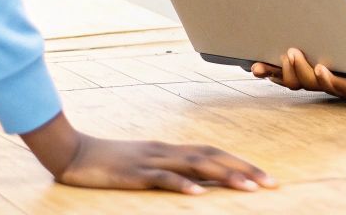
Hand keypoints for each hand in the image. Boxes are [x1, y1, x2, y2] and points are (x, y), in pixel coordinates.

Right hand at [21, 112, 274, 194]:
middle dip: (244, 169)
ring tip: (249, 189)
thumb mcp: (144, 165)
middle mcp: (166, 151)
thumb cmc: (109, 162)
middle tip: (272, 184)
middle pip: (213, 156)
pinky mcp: (135, 173)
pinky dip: (182, 185)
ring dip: (225, 176)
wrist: (73, 152)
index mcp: (170, 149)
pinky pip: (162, 178)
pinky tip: (199, 196)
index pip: (214, 153)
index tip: (266, 178)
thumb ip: (170, 170)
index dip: (241, 163)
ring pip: (195, 165)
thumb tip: (199, 183)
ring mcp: (151, 161)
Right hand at [252, 48, 345, 105]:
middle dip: (279, 73)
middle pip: (301, 83)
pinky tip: (320, 68)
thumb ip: (344, 12)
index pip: (296, 72)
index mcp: (336, 65)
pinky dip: (332, 78)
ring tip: (289, 54)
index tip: (250, 61)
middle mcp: (344, 79)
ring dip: (300, 74)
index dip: (273, 69)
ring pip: (320, 85)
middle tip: (261, 62)